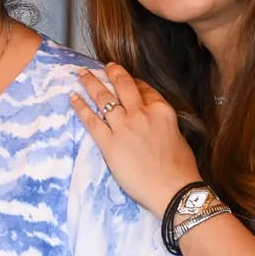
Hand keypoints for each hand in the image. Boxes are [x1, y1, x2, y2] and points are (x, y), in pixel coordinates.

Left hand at [70, 63, 201, 215]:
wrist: (174, 189)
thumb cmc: (181, 169)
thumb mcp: (177, 136)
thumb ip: (163, 125)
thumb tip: (154, 125)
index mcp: (161, 110)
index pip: (145, 89)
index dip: (133, 81)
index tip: (125, 77)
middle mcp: (141, 113)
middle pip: (123, 86)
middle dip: (112, 72)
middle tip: (104, 66)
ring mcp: (124, 127)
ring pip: (104, 98)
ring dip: (91, 83)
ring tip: (82, 74)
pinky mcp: (109, 144)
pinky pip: (91, 121)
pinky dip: (80, 107)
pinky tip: (73, 97)